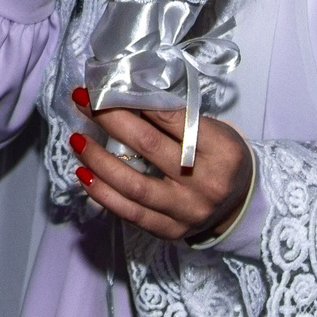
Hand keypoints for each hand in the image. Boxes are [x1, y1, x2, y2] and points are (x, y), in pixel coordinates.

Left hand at [66, 85, 249, 242]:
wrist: (239, 203)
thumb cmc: (221, 157)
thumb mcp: (212, 130)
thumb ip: (174, 117)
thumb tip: (124, 96)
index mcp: (220, 149)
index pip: (170, 117)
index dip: (133, 99)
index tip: (104, 85)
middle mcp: (205, 182)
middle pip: (147, 145)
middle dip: (109, 119)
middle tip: (82, 100)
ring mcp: (187, 211)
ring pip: (133, 185)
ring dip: (98, 160)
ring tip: (77, 140)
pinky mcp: (171, 231)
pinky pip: (130, 213)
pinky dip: (102, 193)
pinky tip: (85, 175)